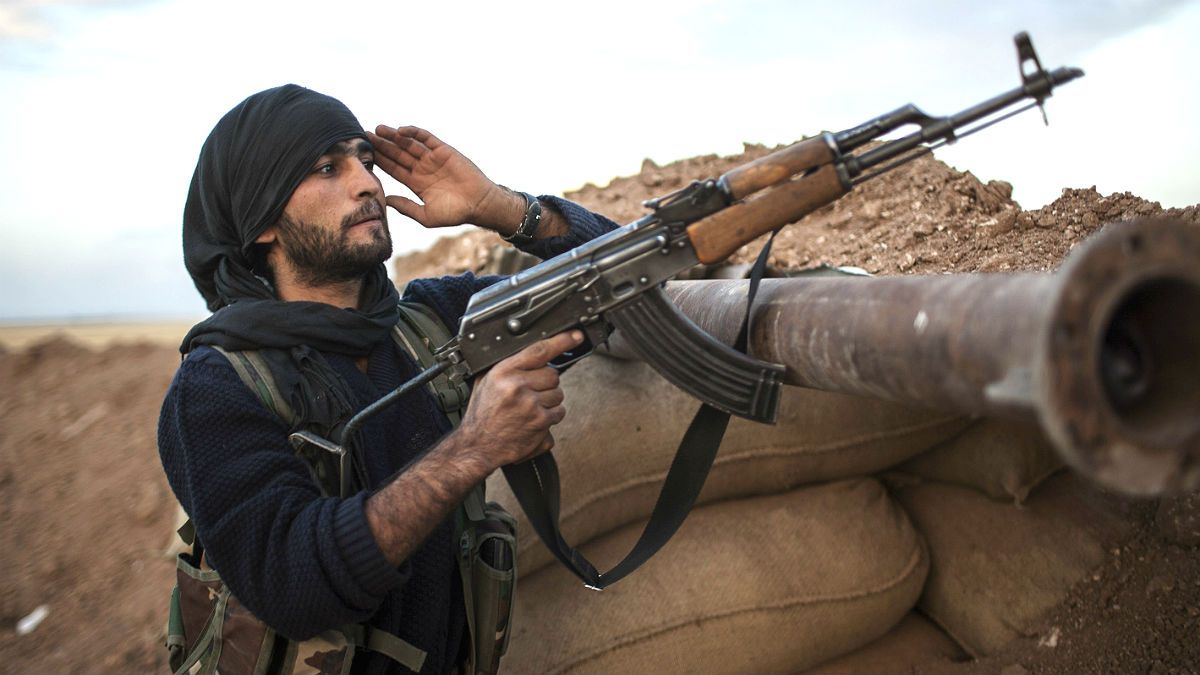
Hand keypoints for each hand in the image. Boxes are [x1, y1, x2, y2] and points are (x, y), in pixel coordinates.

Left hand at [368, 125, 518, 229]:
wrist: (478, 204)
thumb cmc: (454, 213)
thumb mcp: (426, 215)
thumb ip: (406, 207)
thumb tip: (386, 200)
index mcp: (417, 183)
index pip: (394, 169)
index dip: (380, 161)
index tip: (364, 155)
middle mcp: (423, 169)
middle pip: (397, 154)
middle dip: (382, 145)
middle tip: (365, 136)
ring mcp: (433, 158)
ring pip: (409, 144)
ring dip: (394, 136)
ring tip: (378, 129)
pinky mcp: (443, 150)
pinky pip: (426, 138)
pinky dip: (414, 133)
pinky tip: (400, 130)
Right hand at [457, 330, 584, 467]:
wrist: (478, 446)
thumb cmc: (481, 415)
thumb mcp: (485, 382)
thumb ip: (507, 366)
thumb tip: (531, 354)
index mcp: (504, 372)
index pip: (539, 351)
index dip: (561, 341)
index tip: (575, 336)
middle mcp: (518, 387)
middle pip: (553, 374)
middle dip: (545, 383)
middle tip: (530, 393)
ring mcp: (531, 405)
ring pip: (558, 394)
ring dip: (549, 401)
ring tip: (529, 409)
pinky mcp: (540, 422)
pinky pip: (559, 413)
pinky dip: (550, 417)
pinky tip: (533, 420)